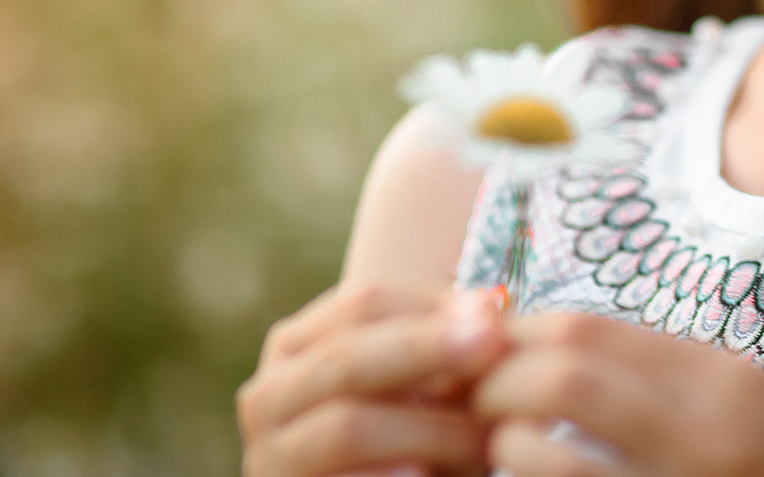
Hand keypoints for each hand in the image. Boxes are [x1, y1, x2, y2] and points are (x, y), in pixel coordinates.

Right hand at [238, 283, 510, 476]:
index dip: (432, 307)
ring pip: (348, 427)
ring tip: (484, 439)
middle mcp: (269, 394)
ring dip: (426, 431)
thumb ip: (448, 344)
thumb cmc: (407, 430)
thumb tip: (489, 310)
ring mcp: (272, 455)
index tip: (494, 316)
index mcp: (299, 344)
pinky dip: (384, 476)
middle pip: (349, 357)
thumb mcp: (419, 380)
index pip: (363, 303)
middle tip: (491, 345)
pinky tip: (421, 474)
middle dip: (426, 349)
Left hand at [473, 312, 763, 476]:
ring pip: (537, 454)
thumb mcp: (758, 404)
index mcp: (725, 384)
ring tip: (507, 453)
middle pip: (556, 376)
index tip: (494, 351)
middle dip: (494, 385)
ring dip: (503, 450)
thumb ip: (676, 373)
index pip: (586, 331)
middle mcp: (703, 435)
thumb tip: (568, 342)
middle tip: (479, 403)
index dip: (519, 336)